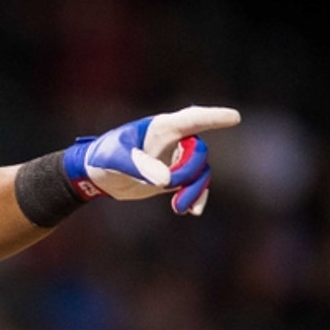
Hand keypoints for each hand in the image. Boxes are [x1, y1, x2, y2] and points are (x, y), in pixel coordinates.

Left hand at [63, 105, 240, 215]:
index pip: (192, 119)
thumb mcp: (116, 160)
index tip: (234, 118)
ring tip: (181, 208)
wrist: (96, 176)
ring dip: (194, 190)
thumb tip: (166, 181)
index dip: (213, 117)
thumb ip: (139, 166)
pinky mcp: (174, 176)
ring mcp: (175, 158)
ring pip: (200, 171)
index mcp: (160, 128)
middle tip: (169, 186)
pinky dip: (196, 197)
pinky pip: (194, 185)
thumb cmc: (103, 158)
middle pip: (198, 151)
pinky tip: (192, 211)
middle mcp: (173, 140)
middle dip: (190, 171)